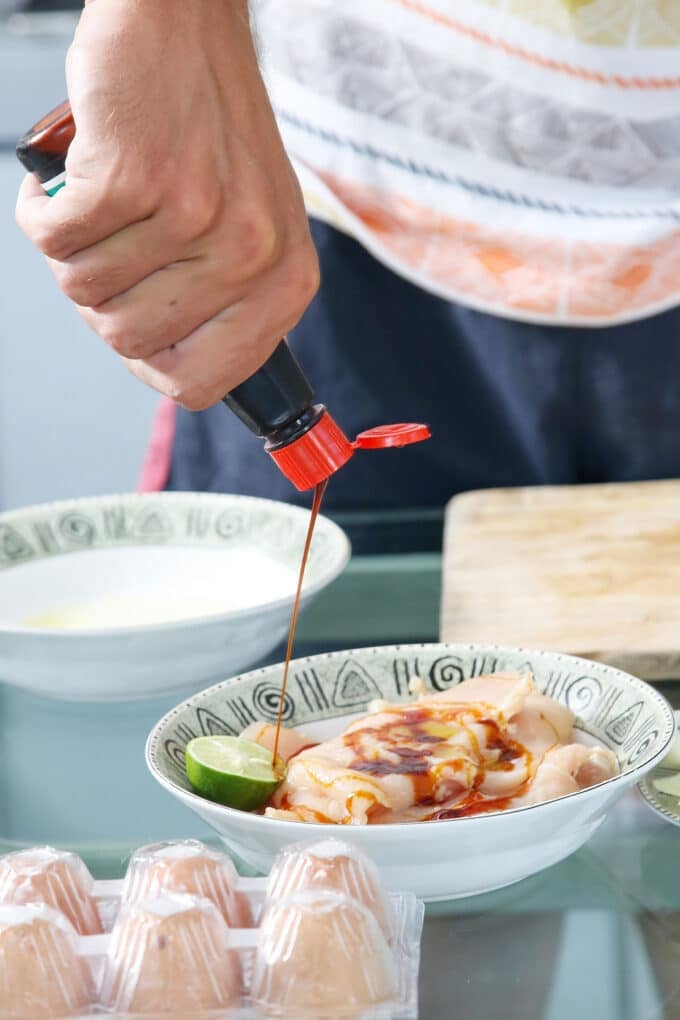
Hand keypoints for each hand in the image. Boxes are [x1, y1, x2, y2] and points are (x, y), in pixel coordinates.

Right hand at [15, 0, 318, 409]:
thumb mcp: (253, 229)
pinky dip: (43, 210)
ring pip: (84, 292)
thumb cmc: (210, 128)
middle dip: (102, 298)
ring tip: (101, 197)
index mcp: (286, 282)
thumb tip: (174, 369)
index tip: (137, 327)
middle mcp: (252, 256)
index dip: (152, 364)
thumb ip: (227, 304)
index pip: (204, 383)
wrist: (186, 23)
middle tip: (114, 242)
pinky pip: (53, 239)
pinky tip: (73, 174)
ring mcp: (196, 218)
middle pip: (130, 342)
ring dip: (73, 247)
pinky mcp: (134, 179)